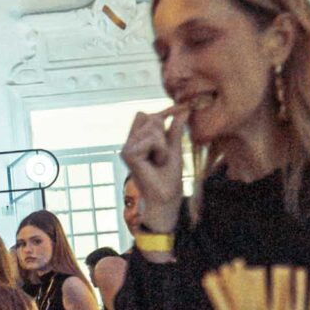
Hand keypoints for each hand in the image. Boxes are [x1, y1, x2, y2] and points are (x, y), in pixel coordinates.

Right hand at [121, 105, 183, 233]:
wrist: (165, 199)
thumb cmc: (169, 178)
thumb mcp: (174, 148)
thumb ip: (174, 130)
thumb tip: (183, 111)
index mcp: (136, 141)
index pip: (145, 115)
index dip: (160, 118)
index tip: (168, 136)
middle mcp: (129, 142)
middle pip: (150, 117)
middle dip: (163, 133)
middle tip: (162, 156)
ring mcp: (127, 147)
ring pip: (152, 125)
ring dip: (163, 143)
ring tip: (160, 160)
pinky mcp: (128, 153)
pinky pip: (152, 138)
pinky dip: (160, 149)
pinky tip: (156, 163)